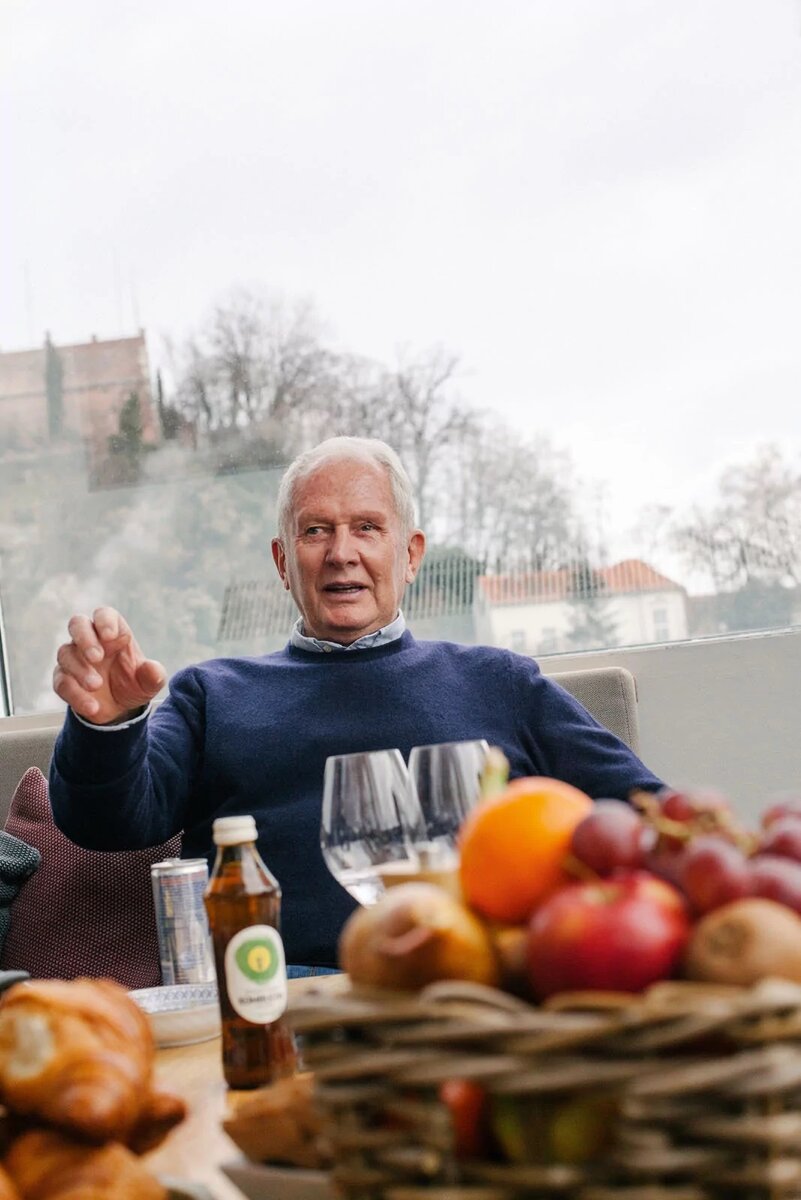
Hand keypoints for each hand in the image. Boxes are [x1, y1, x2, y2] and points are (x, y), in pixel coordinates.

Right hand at [53, 607, 165, 724]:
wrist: (119, 709)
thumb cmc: (134, 684)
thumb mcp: (149, 683)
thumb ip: (153, 675)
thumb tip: (153, 669)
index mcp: (113, 633)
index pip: (104, 614)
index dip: (104, 621)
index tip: (110, 635)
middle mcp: (90, 640)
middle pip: (77, 624)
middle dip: (85, 638)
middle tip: (97, 657)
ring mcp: (74, 658)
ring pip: (65, 652)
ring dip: (80, 669)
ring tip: (96, 685)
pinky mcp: (64, 679)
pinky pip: (61, 682)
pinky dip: (75, 694)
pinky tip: (92, 706)